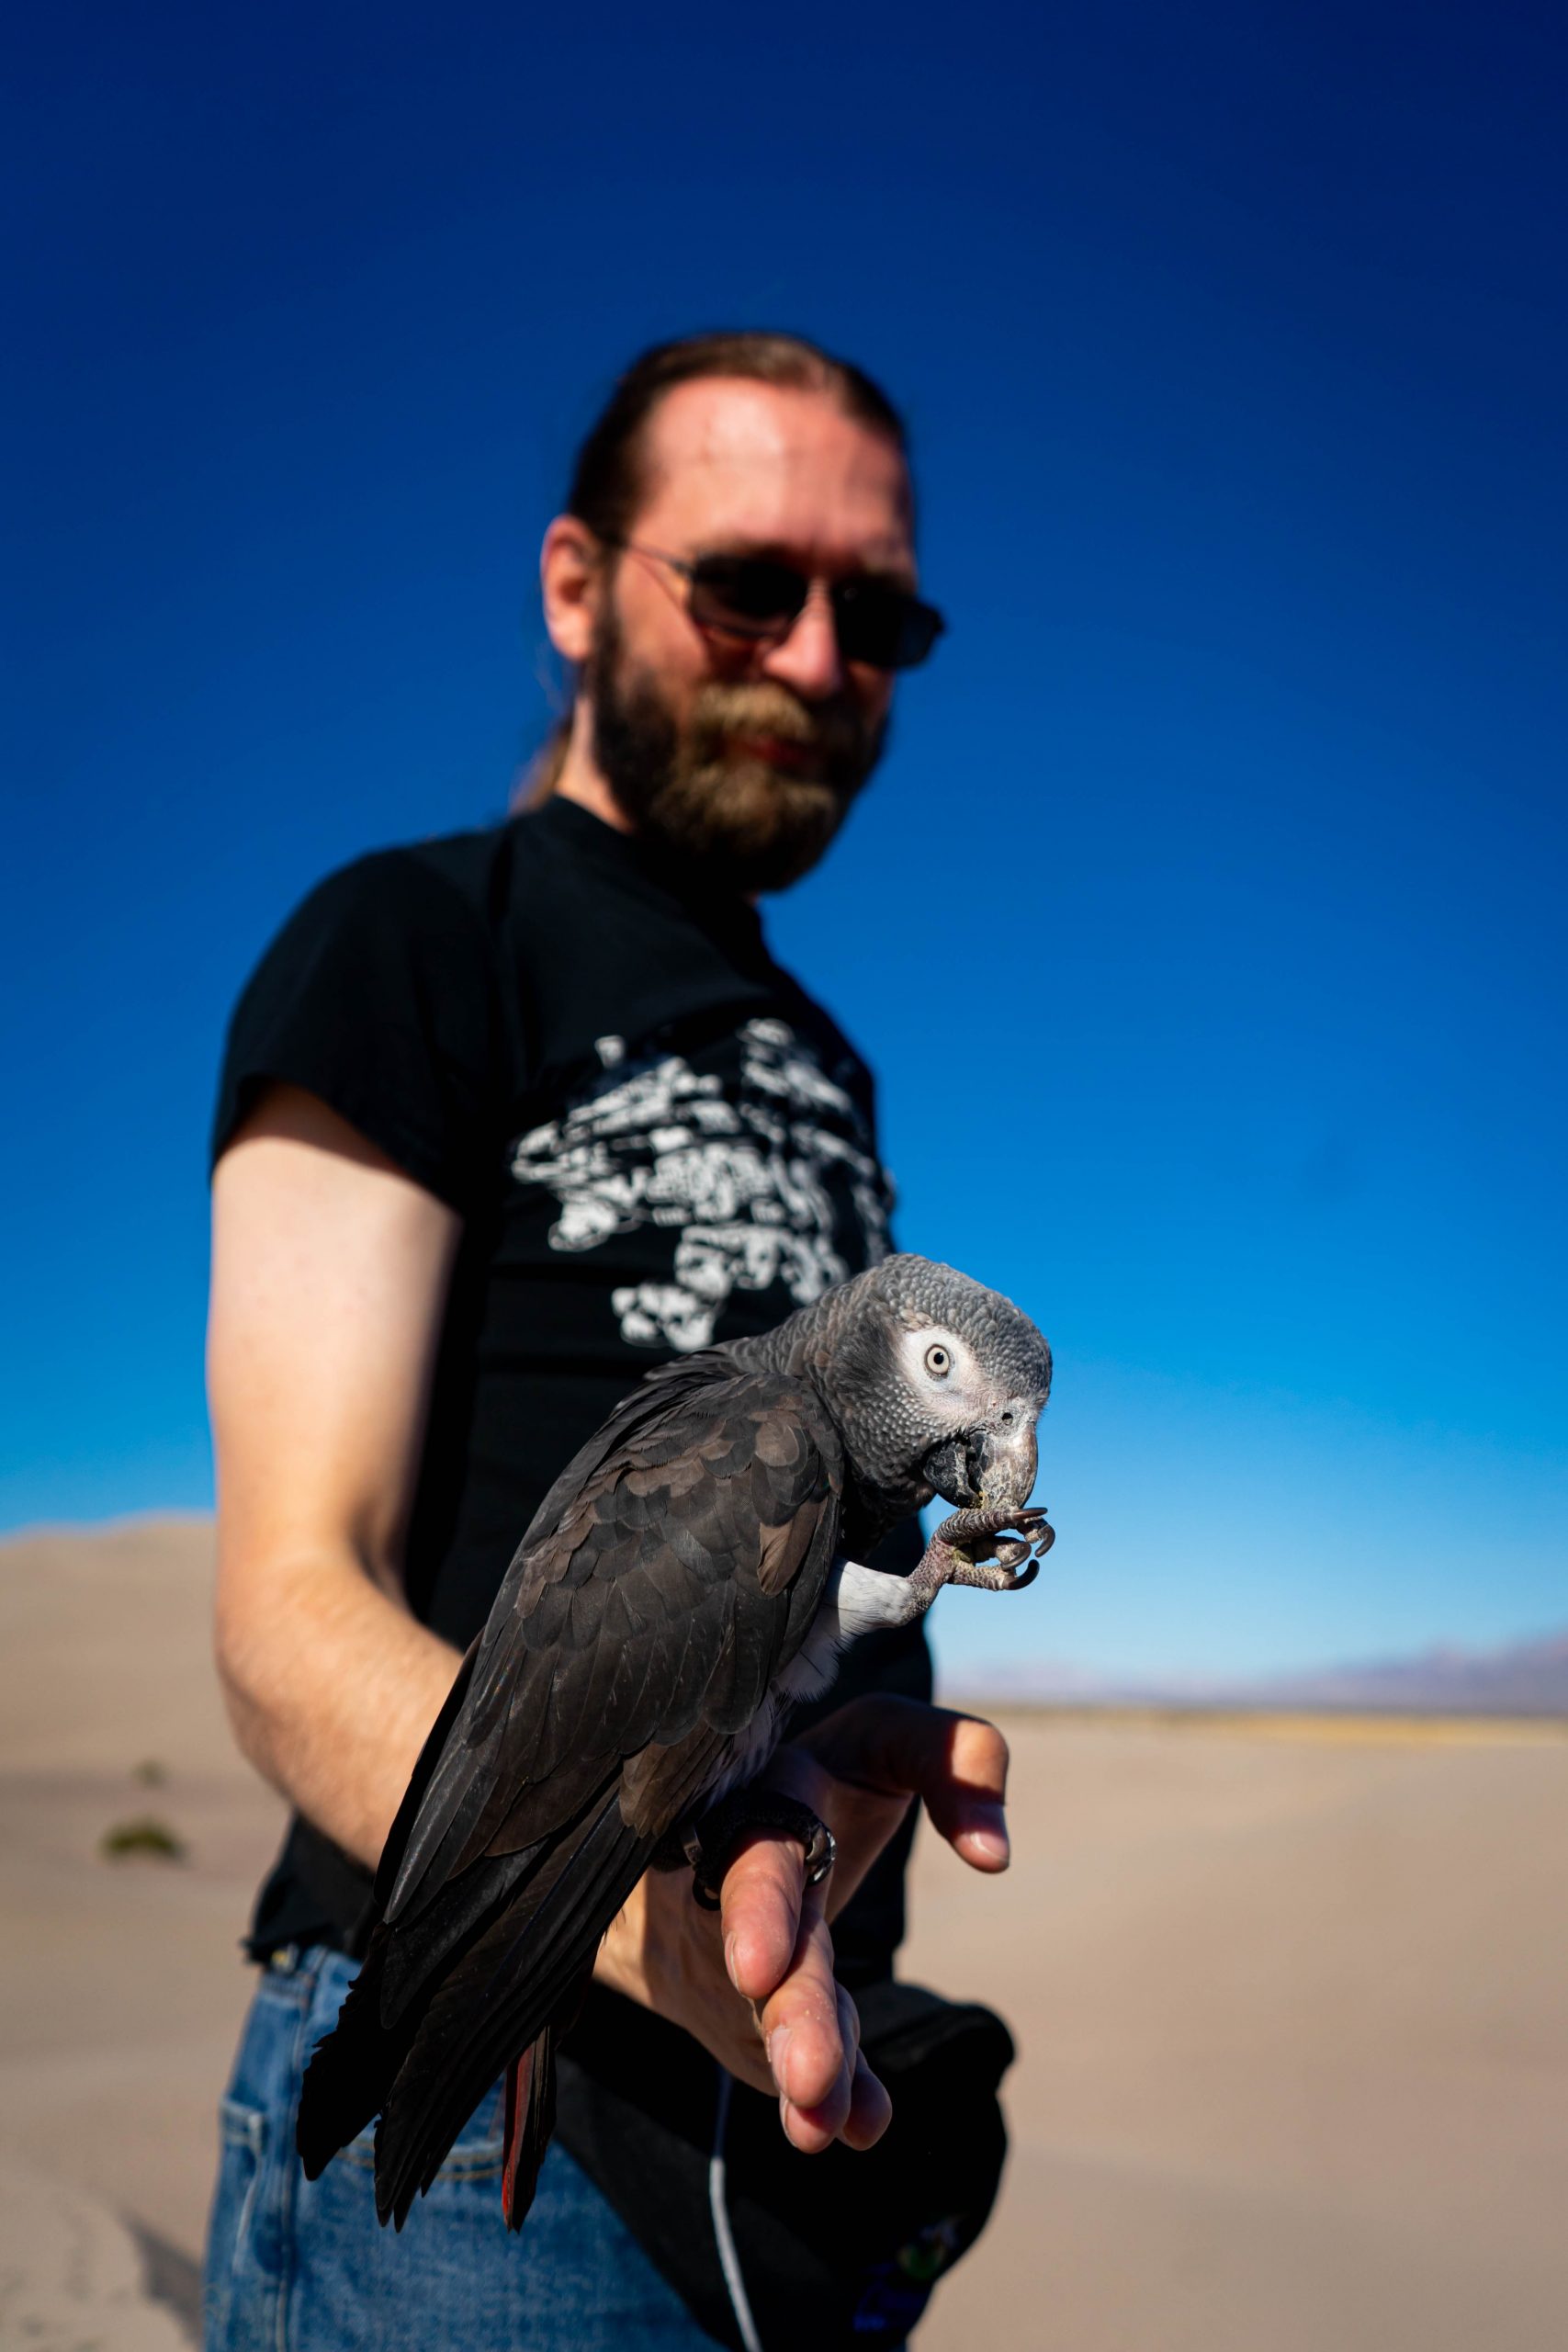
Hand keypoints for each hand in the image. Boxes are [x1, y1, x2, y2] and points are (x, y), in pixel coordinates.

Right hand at [594, 1696, 1009, 2153]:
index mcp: (766, 1802)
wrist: (723, 1831)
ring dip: (802, 2067)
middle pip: (756, 1955)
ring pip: (768, 2015)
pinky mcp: (755, 2013)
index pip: (756, 1853)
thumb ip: (957, 1758)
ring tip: (822, 2125)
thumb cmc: (831, 1777)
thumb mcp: (889, 1739)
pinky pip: (790, 2055)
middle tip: (808, 2078)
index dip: (758, 1911)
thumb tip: (994, 1855)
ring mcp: (735, 1958)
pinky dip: (832, 2093)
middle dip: (786, 2014)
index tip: (758, 1972)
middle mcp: (735, 1885)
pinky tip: (859, 2125)